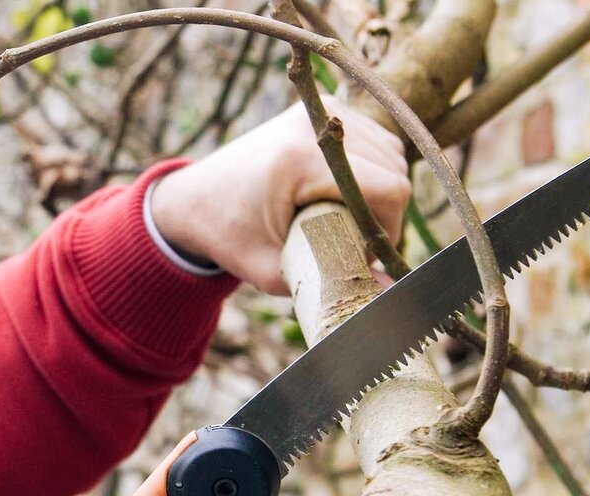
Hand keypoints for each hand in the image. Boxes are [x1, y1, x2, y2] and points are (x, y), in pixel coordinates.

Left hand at [150, 96, 411, 293]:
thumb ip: (331, 282)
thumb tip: (388, 290)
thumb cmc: (230, 238)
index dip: (392, 226)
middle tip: (359, 240)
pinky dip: (374, 165)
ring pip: (389, 149)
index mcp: (300, 161)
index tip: (369, 252)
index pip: (388, 187)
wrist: (194, 200)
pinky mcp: (317, 110)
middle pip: (394, 167)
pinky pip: (373, 136)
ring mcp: (315, 112)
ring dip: (383, 187)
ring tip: (354, 217)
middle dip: (387, 210)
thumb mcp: (273, 272)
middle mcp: (312, 126)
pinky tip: (351, 190)